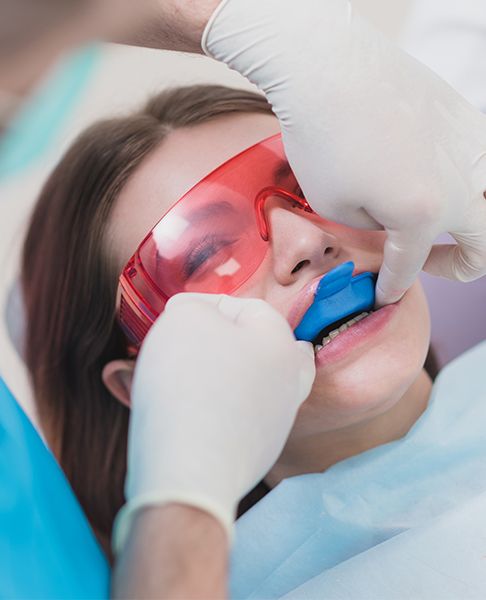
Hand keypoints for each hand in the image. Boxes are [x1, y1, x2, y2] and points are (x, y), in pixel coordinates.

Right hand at [113, 293, 314, 550]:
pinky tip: (188, 412)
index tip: (172, 319)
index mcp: (281, 341)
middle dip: (220, 342)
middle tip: (187, 347)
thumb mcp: (184, 319)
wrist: (190, 472)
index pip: (244, 307)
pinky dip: (215, 409)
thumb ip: (193, 306)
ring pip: (249, 384)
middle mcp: (289, 380)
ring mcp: (277, 421)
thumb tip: (195, 317)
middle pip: (257, 347)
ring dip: (217, 376)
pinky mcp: (258, 453)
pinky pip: (236, 418)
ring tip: (181, 378)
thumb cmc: (189, 384)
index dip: (203, 306)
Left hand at [203, 0, 485, 305]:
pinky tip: (441, 175)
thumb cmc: (323, 137)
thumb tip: (389, 227)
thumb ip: (374, 230)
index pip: (410, 267)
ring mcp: (471, 146)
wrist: (329, 68)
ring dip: (477, 223)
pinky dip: (471, 179)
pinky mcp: (466, 117)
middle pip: (485, 246)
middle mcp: (461, 184)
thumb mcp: (336, 206)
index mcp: (424, 214)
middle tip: (428, 263)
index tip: (382, 295)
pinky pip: (484, 159)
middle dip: (458, 267)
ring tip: (447, 221)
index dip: (392, 287)